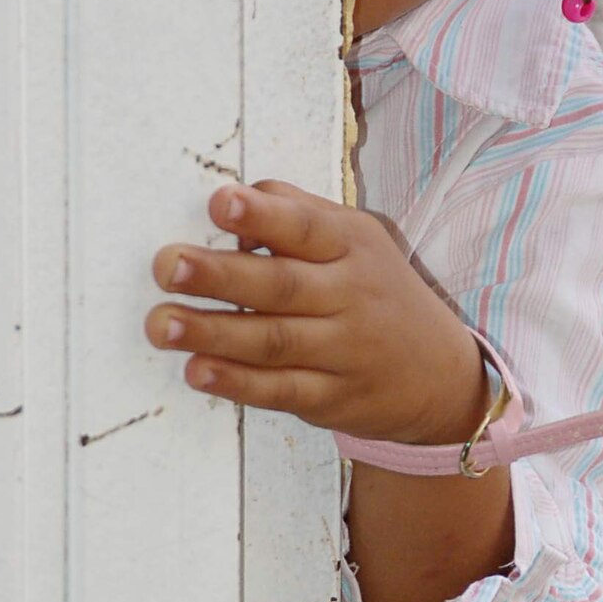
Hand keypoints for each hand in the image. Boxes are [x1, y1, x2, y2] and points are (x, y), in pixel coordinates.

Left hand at [145, 182, 488, 444]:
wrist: (441, 376)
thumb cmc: (378, 293)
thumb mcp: (357, 240)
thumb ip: (297, 215)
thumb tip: (234, 204)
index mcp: (352, 246)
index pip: (306, 226)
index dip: (262, 215)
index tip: (219, 203)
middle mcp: (350, 296)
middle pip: (281, 285)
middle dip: (220, 275)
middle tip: (167, 265)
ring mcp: (343, 351)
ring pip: (273, 341)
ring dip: (213, 333)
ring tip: (162, 323)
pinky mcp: (331, 398)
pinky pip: (280, 390)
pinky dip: (237, 382)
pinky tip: (198, 371)